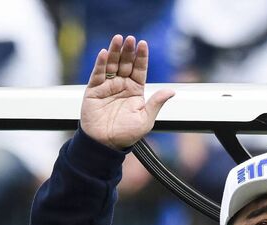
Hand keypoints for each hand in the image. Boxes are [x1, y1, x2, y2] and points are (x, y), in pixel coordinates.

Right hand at [81, 34, 173, 149]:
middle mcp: (122, 86)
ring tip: (119, 39)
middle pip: (125, 63)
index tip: (144, 44)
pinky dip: (101, 63)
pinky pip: (98, 74)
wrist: (106, 143)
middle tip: (131, 39)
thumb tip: (172, 91)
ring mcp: (107, 86)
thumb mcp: (146, 118)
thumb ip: (156, 103)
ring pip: (112, 65)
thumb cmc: (127, 134)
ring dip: (115, 51)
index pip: (139, 70)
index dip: (141, 57)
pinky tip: (105, 53)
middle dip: (128, 51)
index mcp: (135, 91)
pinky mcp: (94, 90)